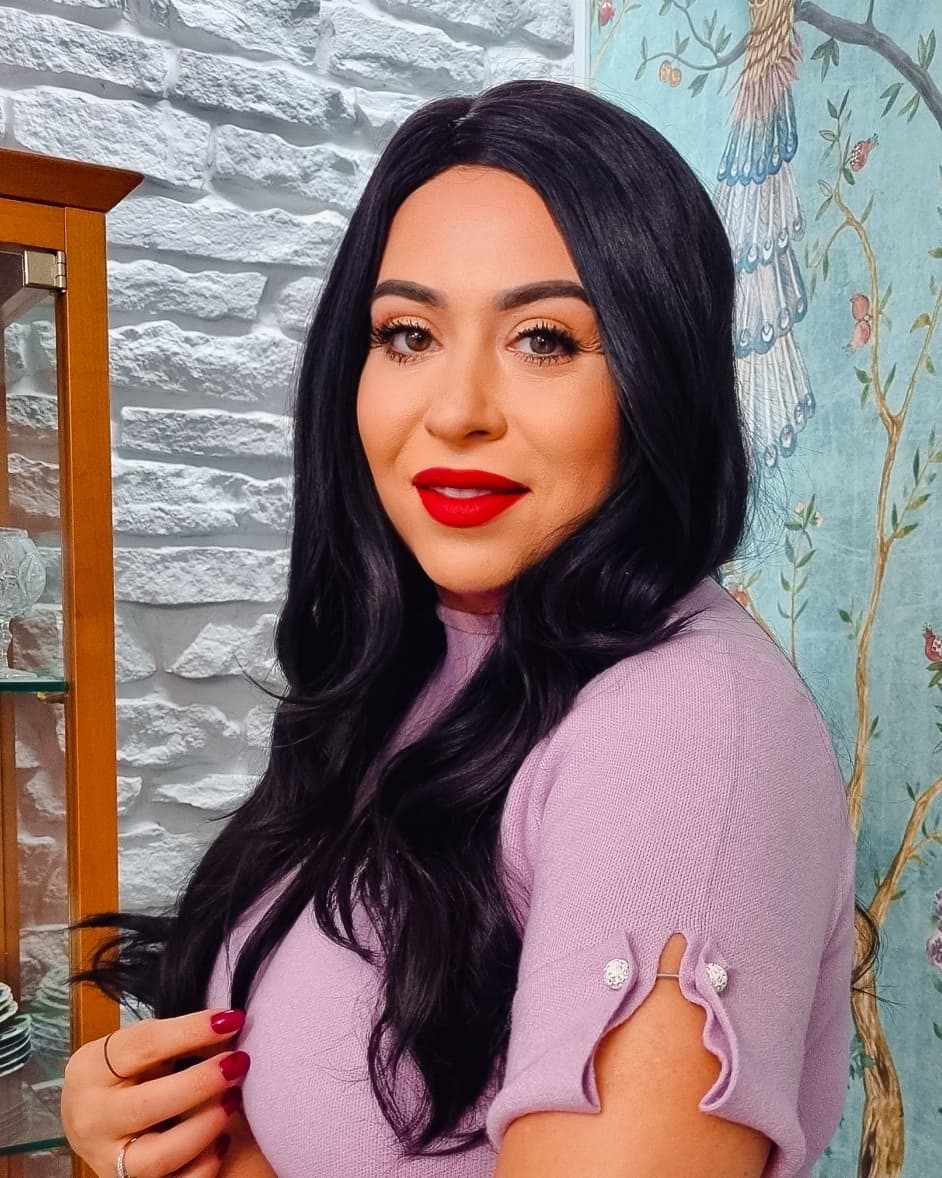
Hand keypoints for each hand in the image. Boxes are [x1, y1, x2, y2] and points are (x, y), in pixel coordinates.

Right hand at [62, 1009, 249, 1176]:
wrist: (93, 1122)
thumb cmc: (127, 1073)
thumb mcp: (138, 1048)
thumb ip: (176, 1039)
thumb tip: (228, 1026)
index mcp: (91, 1070)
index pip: (144, 1046)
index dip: (191, 1031)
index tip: (232, 1020)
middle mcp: (92, 1119)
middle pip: (147, 1105)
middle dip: (200, 1083)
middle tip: (237, 1064)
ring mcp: (107, 1161)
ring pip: (156, 1157)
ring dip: (202, 1128)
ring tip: (233, 1101)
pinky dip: (201, 1167)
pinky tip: (222, 1143)